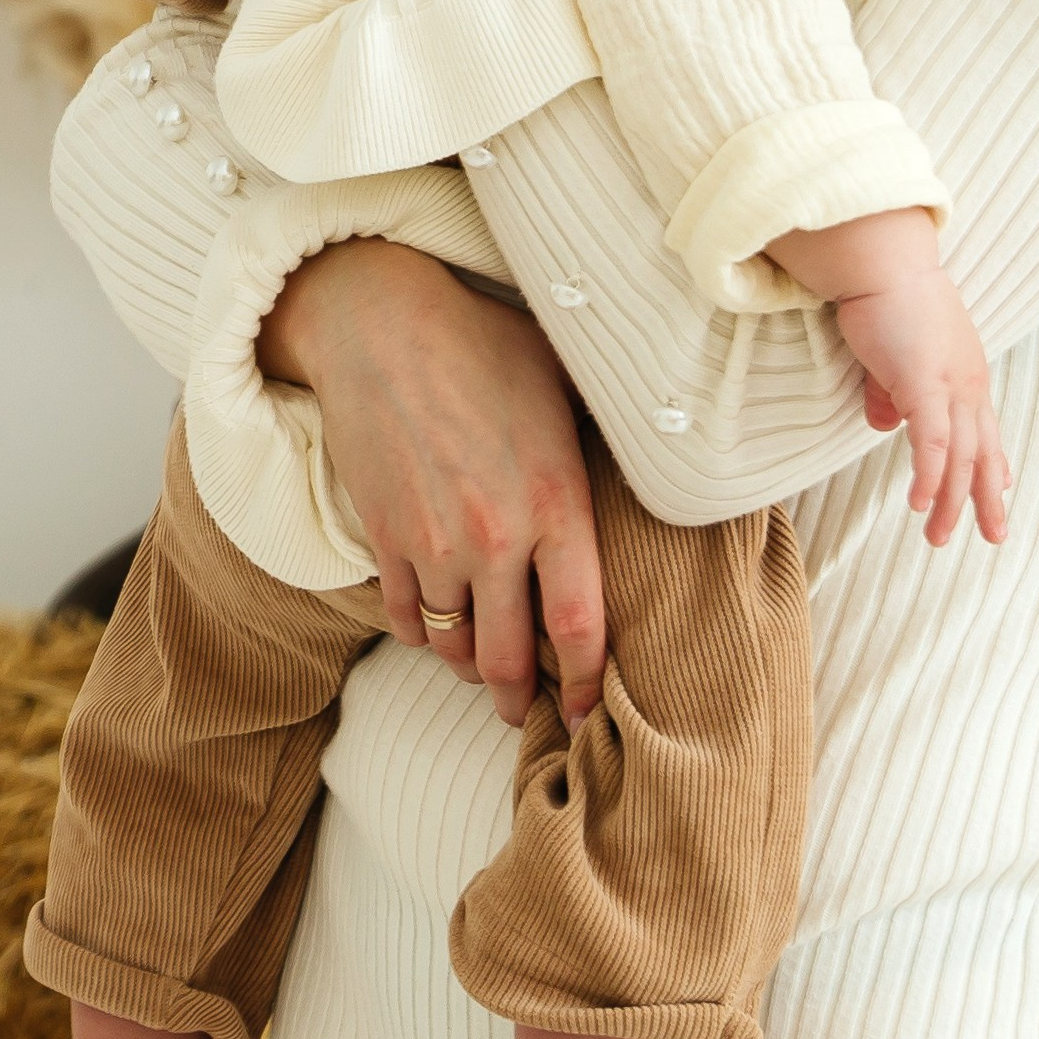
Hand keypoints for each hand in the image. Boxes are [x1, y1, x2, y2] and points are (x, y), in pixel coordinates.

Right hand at [261, 237, 605, 727]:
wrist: (379, 326)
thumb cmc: (484, 344)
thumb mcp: (562, 385)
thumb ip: (599, 440)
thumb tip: (659, 450)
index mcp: (554, 501)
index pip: (580, 623)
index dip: (586, 681)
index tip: (588, 709)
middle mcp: (494, 537)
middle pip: (506, 659)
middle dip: (518, 699)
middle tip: (528, 712)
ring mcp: (431, 544)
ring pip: (452, 646)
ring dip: (469, 668)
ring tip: (484, 672)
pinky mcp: (383, 539)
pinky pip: (403, 618)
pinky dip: (421, 633)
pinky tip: (438, 627)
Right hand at [833, 269, 1010, 549]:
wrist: (883, 261)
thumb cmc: (886, 299)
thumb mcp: (891, 356)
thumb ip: (890, 392)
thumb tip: (883, 425)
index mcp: (965, 372)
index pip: (985, 427)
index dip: (993, 461)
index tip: (1001, 487)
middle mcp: (968, 382)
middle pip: (982, 451)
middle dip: (986, 498)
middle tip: (994, 536)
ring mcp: (950, 384)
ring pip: (959, 457)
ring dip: (951, 501)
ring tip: (940, 538)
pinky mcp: (924, 383)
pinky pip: (931, 442)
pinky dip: (929, 476)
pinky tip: (922, 504)